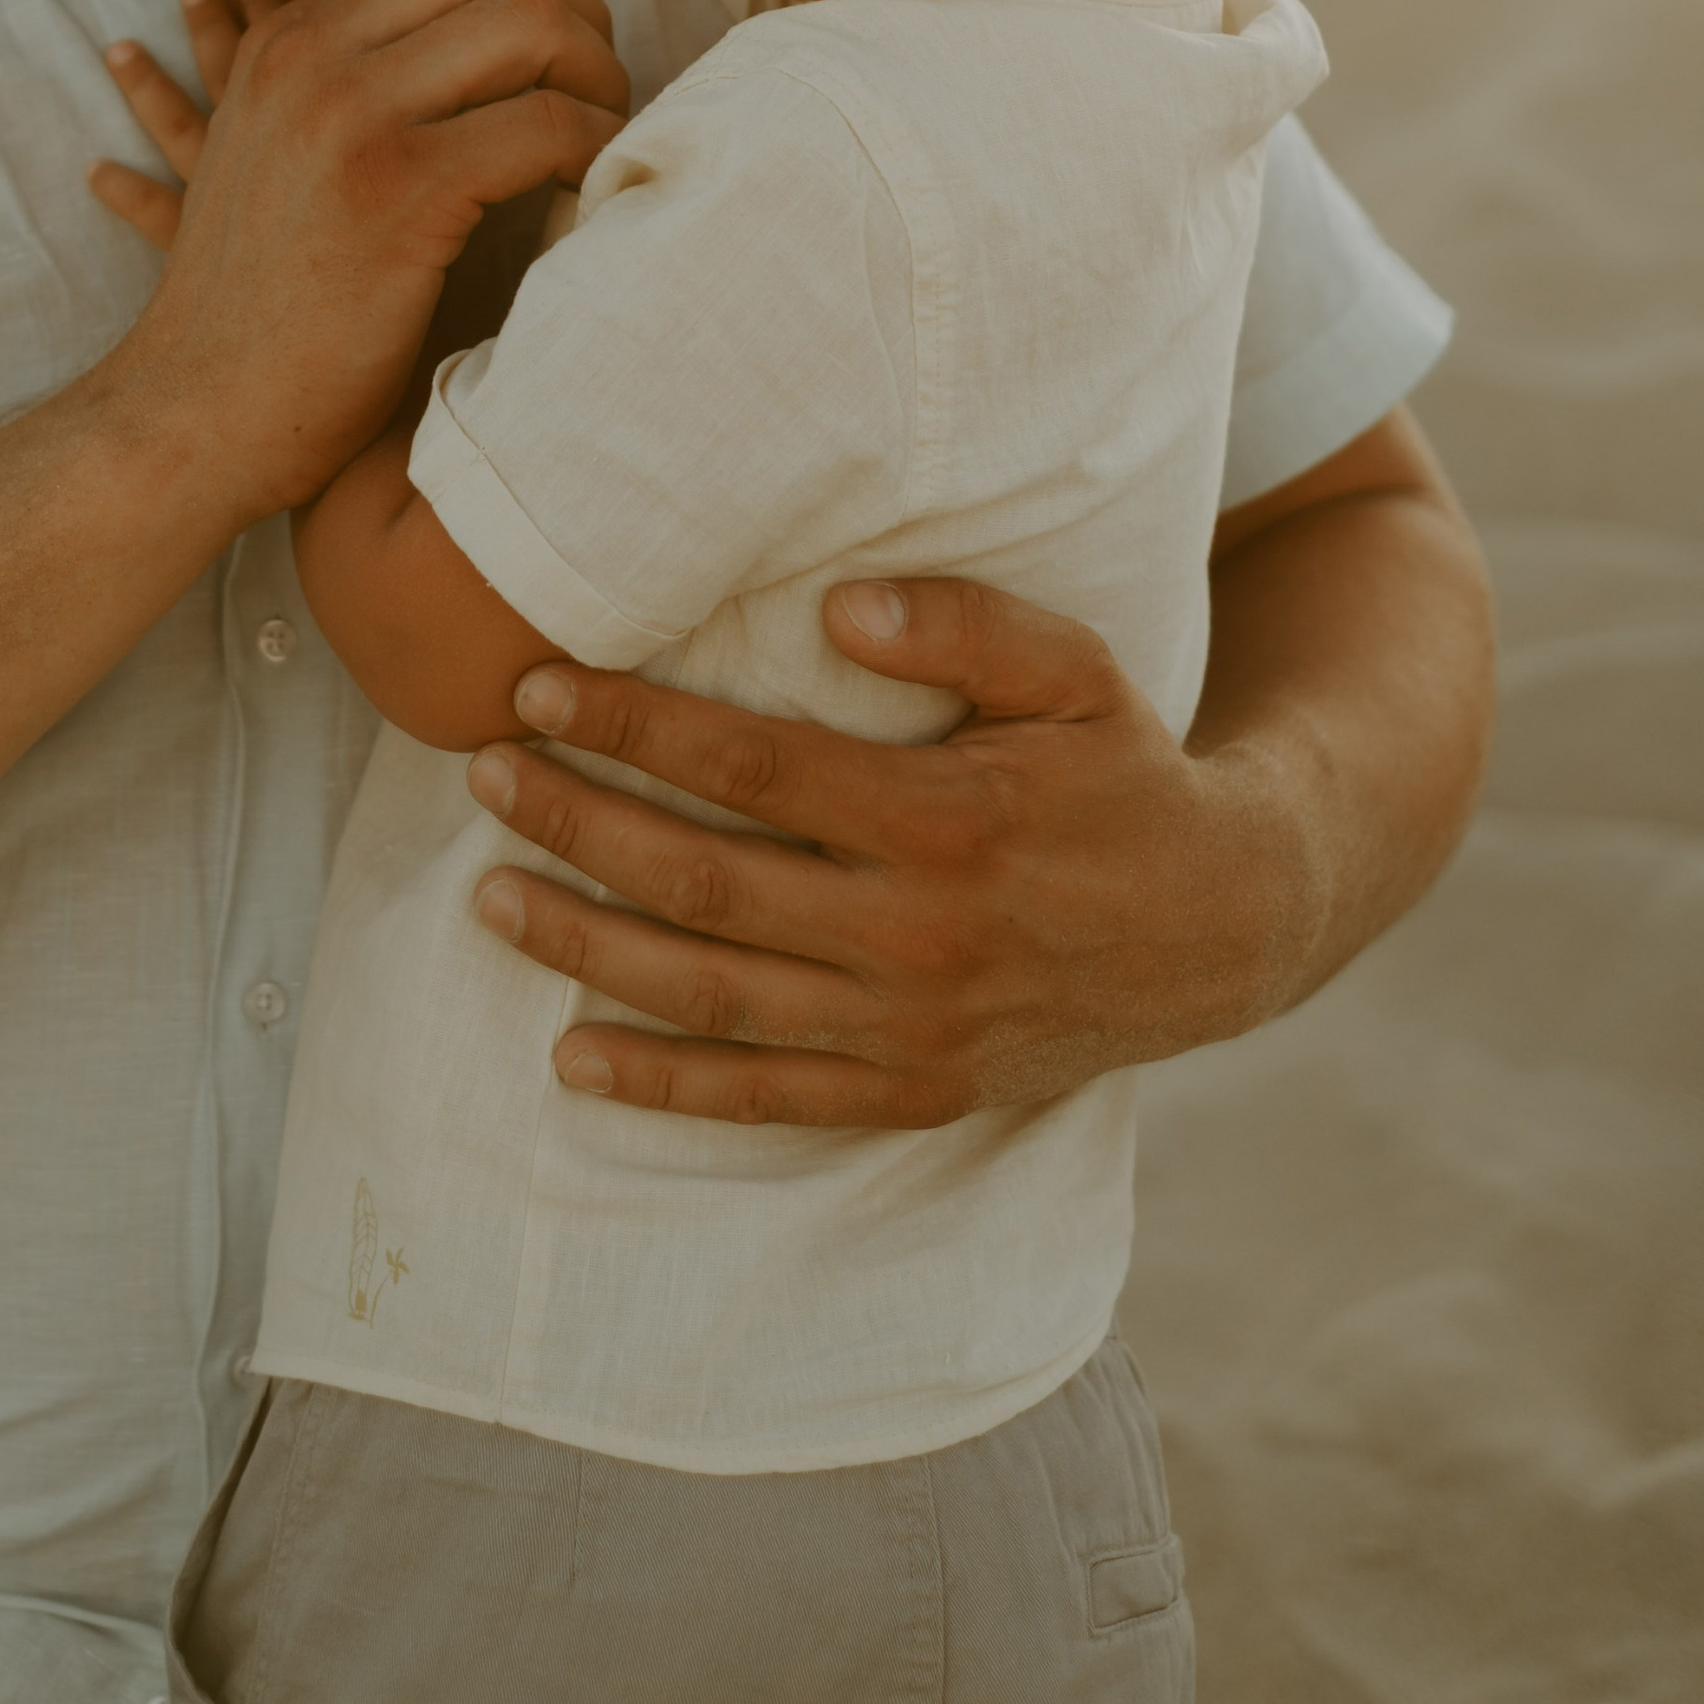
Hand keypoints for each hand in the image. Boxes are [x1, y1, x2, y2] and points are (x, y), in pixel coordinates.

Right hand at [92, 0, 632, 518]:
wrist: (194, 413)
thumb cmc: (264, 307)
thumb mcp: (277, 160)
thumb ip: (351, 89)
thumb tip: (474, 48)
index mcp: (291, 41)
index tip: (562, 52)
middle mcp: (314, 57)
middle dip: (577, 14)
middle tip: (601, 88)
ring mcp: (352, 117)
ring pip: (531, 28)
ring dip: (597, 79)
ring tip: (601, 140)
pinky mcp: (398, 192)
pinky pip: (543, 126)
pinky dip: (590, 149)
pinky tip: (587, 191)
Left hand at [465, 578, 1310, 1127]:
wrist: (1219, 929)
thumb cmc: (1124, 774)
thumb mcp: (1078, 673)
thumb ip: (965, 627)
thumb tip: (835, 603)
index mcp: (949, 819)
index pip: (754, 767)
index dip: (637, 726)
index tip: (540, 687)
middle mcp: (918, 934)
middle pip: (707, 880)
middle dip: (580, 823)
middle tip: (483, 774)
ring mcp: (910, 1027)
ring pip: (715, 994)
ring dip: (589, 949)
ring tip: (490, 899)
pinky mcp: (912, 1091)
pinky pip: (768, 1099)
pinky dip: (665, 1086)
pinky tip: (572, 1059)